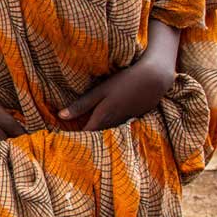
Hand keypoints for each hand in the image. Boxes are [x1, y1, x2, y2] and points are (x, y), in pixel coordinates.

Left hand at [60, 51, 175, 131]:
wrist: (155, 79)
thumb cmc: (124, 81)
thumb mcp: (100, 91)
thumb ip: (81, 104)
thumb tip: (61, 116)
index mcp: (103, 116)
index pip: (86, 133)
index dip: (76, 136)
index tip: (64, 138)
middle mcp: (114, 122)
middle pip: (97, 134)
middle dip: (87, 136)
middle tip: (75, 138)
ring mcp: (126, 121)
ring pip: (109, 130)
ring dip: (100, 132)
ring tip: (89, 133)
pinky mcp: (135, 117)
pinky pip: (119, 126)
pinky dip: (112, 126)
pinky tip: (108, 122)